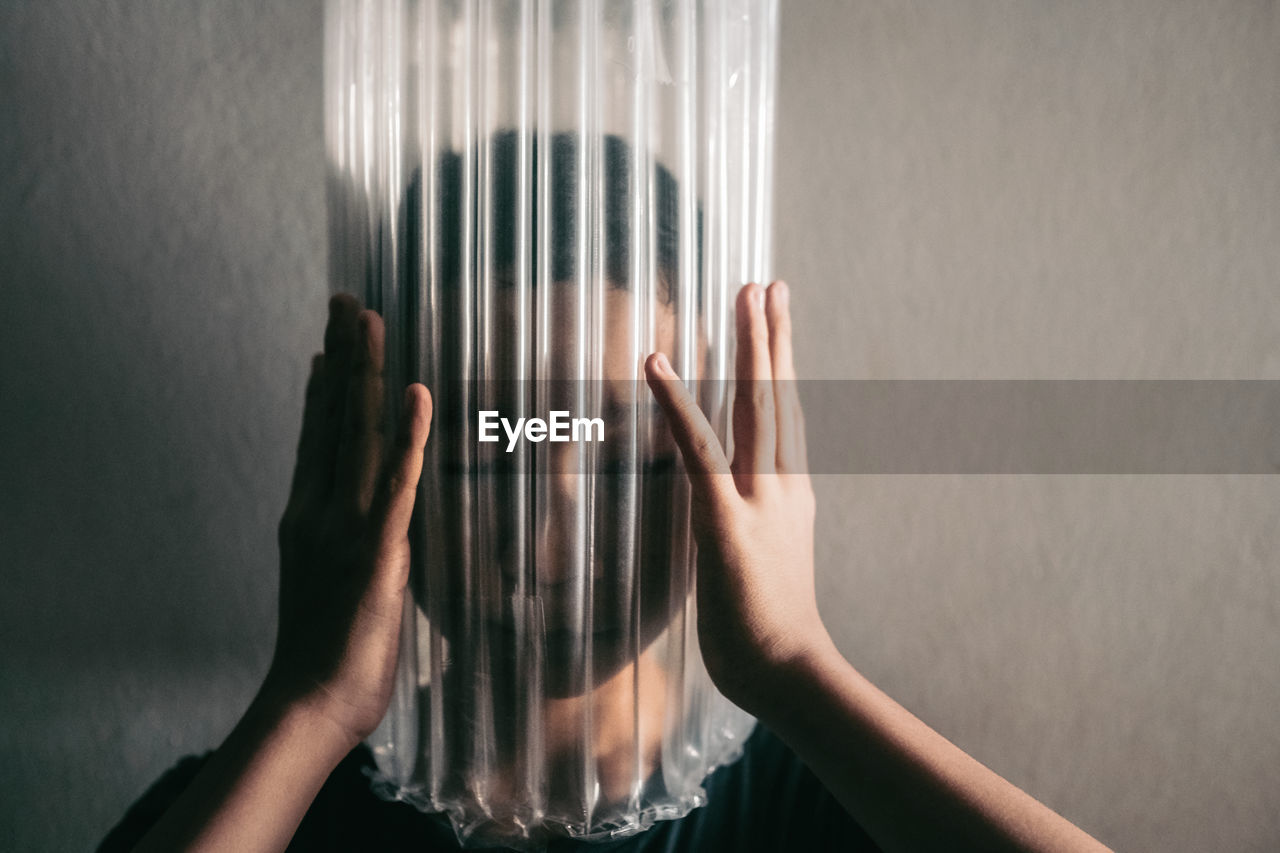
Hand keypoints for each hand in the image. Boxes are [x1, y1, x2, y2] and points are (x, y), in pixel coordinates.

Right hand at [269, 294, 431, 745]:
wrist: (310, 702)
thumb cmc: (325, 651)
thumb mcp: (327, 581)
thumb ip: (341, 538)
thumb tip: (361, 510)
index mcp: (307, 517)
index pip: (318, 435)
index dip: (324, 384)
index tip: (327, 340)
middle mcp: (319, 510)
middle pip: (332, 418)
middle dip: (340, 355)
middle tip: (346, 301)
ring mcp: (345, 526)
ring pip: (357, 433)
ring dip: (364, 371)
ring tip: (367, 319)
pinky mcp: (378, 550)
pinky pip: (398, 481)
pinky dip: (407, 434)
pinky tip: (414, 392)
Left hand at [644, 281, 830, 711]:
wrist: (789, 670)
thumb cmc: (774, 630)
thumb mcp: (773, 564)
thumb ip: (761, 529)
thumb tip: (743, 515)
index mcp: (791, 496)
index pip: (786, 417)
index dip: (780, 366)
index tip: (777, 321)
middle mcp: (782, 487)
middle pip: (778, 398)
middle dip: (771, 338)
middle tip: (767, 283)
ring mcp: (758, 502)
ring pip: (753, 410)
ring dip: (747, 349)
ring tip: (744, 295)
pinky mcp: (724, 523)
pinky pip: (697, 451)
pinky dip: (677, 404)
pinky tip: (659, 362)